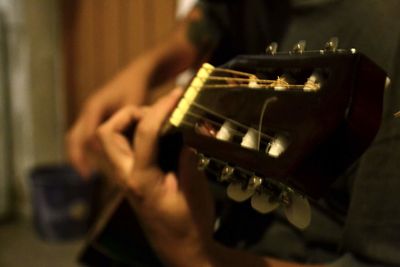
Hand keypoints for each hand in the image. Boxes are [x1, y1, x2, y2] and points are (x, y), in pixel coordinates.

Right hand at [66, 67, 146, 177]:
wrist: (137, 72)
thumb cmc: (137, 87)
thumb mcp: (135, 105)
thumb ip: (131, 123)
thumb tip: (132, 147)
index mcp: (95, 107)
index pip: (89, 135)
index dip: (90, 153)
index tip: (92, 170)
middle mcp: (88, 110)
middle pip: (75, 137)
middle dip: (77, 156)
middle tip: (85, 176)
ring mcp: (89, 112)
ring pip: (76, 136)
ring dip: (79, 153)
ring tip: (86, 173)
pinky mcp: (94, 115)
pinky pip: (84, 134)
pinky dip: (85, 148)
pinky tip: (95, 161)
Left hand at [96, 88, 214, 265]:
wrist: (181, 250)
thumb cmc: (190, 225)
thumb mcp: (195, 191)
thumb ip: (187, 159)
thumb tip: (185, 131)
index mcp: (143, 180)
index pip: (144, 133)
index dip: (160, 108)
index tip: (176, 95)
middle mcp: (126, 177)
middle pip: (106, 134)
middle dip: (128, 113)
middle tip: (155, 112)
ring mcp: (124, 180)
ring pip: (108, 142)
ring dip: (126, 124)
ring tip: (156, 121)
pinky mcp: (130, 181)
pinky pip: (121, 150)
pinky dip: (132, 136)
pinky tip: (156, 137)